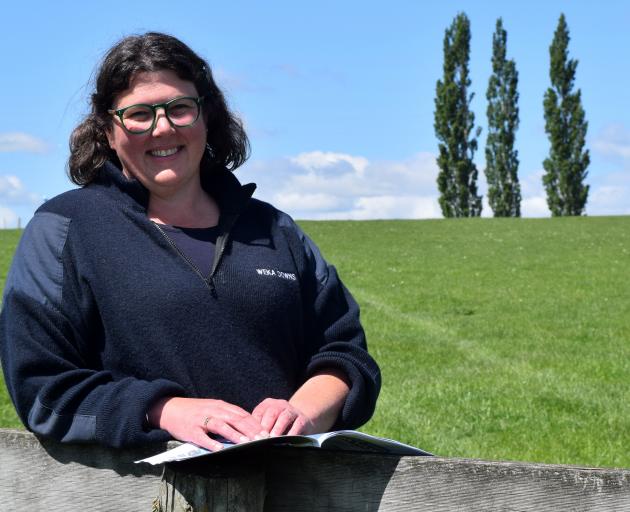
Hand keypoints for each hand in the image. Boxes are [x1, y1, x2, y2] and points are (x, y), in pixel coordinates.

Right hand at [148, 397, 268, 451]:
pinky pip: (202, 437)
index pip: (242, 414)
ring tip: (246, 443)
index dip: (255, 423)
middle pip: (235, 419)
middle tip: (262, 439)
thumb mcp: (214, 408)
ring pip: (221, 426)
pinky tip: (219, 449)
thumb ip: (229, 415)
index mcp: (221, 406)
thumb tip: (248, 426)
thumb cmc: (196, 411)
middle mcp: (213, 411)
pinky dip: (211, 443)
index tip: (266, 432)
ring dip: (235, 435)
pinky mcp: (191, 430)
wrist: (171, 408)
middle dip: (250, 430)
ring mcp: (202, 420)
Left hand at [252, 398, 314, 435]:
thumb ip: (258, 428)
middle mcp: (280, 404)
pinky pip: (298, 424)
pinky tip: (287, 440)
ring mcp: (292, 410)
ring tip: (272, 439)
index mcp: (267, 404)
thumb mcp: (267, 423)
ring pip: (284, 417)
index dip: (254, 424)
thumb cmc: (278, 425)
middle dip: (265, 426)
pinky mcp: (303, 419)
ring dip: (278, 428)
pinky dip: (292, 432)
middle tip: (260, 439)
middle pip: (271, 413)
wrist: (300, 421)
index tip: (249, 436)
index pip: (259, 412)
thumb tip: (246, 439)